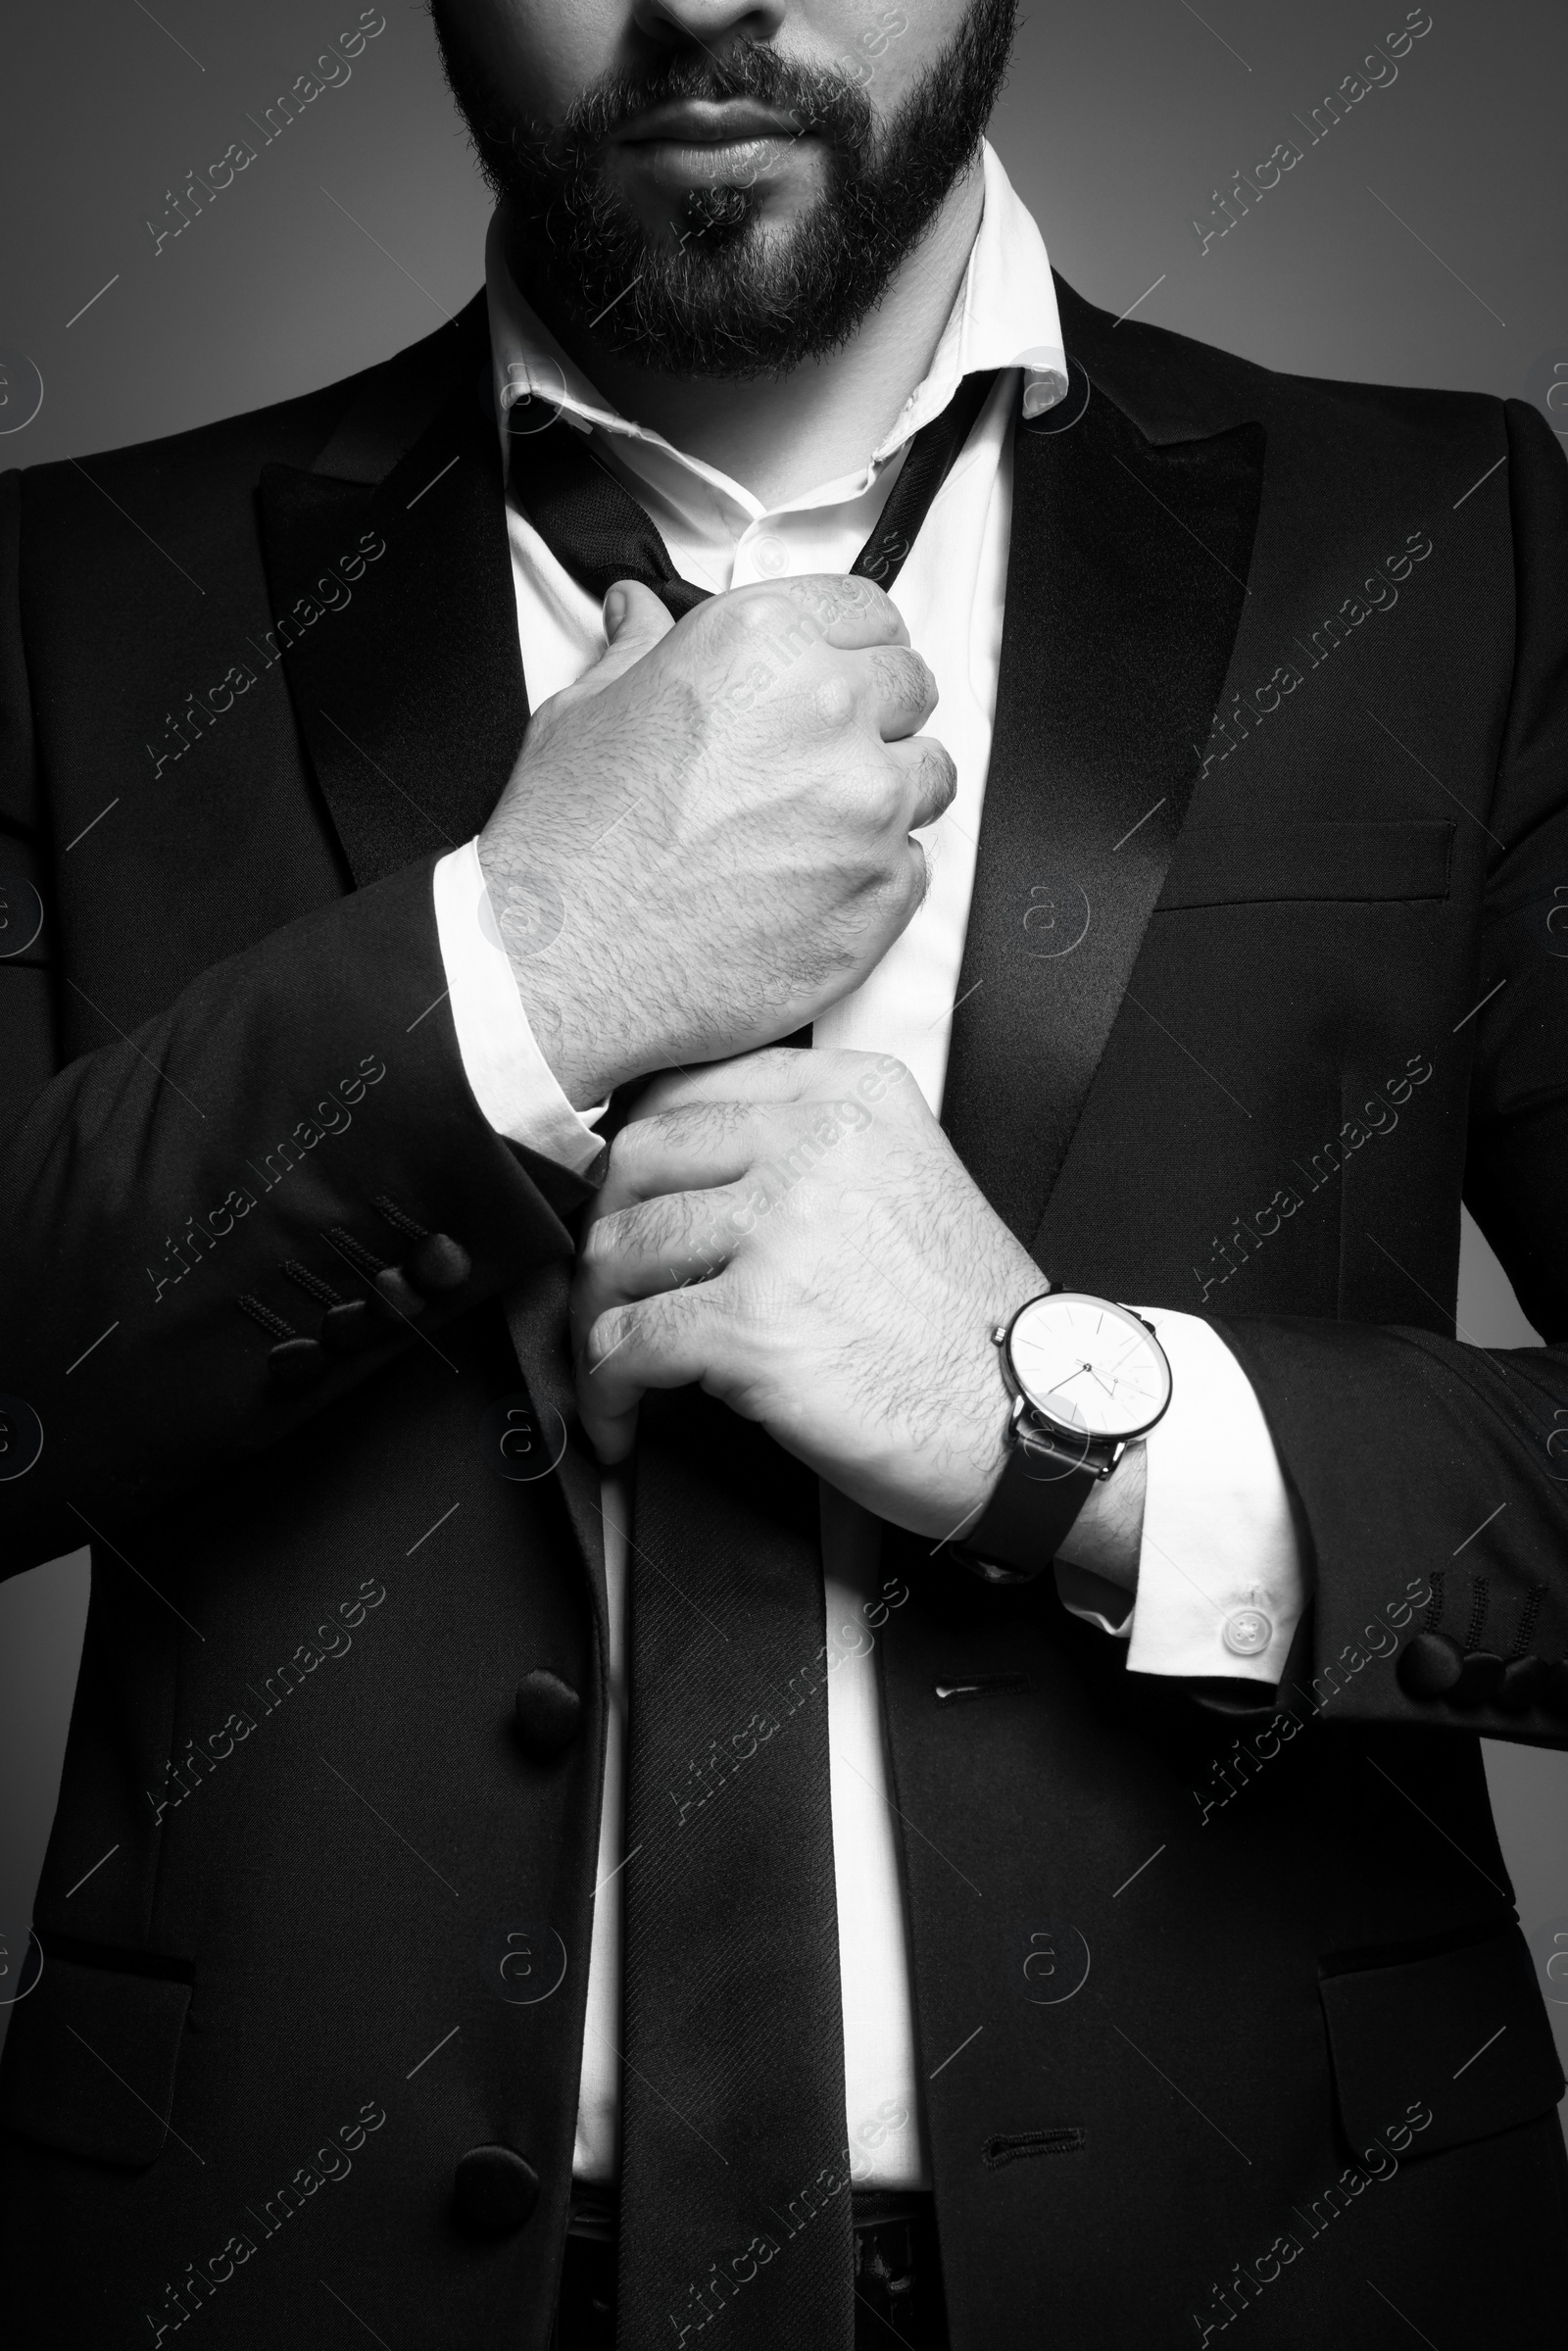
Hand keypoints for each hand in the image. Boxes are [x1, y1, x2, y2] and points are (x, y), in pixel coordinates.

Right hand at [478, 574, 954, 1106]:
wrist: (564, 965)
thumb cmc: (569, 847)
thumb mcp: (587, 709)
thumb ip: (639, 649)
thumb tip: (641, 615)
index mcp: (762, 647)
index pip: (869, 613)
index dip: (851, 646)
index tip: (839, 673)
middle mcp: (828, 715)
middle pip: (911, 688)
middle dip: (875, 718)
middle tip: (814, 761)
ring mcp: (866, 808)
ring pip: (929, 777)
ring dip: (886, 796)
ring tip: (809, 830)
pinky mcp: (882, 894)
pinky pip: (916, 867)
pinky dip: (876, 876)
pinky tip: (805, 888)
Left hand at [571, 1047, 1042, 1538]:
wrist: (1031, 1421)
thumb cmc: (971, 1323)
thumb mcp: (911, 1180)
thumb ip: (814, 1149)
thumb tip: (686, 1175)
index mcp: (851, 1096)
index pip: (689, 1090)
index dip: (636, 1156)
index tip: (623, 1201)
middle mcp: (814, 1144)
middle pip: (638, 1160)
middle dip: (605, 1232)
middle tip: (610, 1288)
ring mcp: (779, 1231)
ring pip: (619, 1249)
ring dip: (595, 1317)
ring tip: (610, 1361)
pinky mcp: (751, 1324)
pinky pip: (628, 1342)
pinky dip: (605, 1388)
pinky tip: (619, 1417)